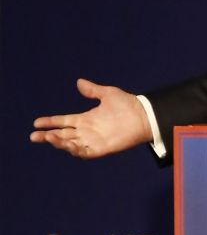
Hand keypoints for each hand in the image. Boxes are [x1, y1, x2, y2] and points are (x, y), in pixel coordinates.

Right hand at [31, 78, 152, 158]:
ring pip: (70, 144)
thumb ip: (92, 90)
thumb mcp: (108, 94)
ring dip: (59, 142)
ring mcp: (93, 140)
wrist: (144, 115)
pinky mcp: (101, 149)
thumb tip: (78, 82)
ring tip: (48, 137)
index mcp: (86, 119)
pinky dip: (75, 150)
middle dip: (47, 135)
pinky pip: (84, 152)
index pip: (63, 121)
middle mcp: (87, 131)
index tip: (37, 122)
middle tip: (34, 135)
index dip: (50, 121)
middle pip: (62, 135)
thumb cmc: (128, 104)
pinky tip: (67, 145)